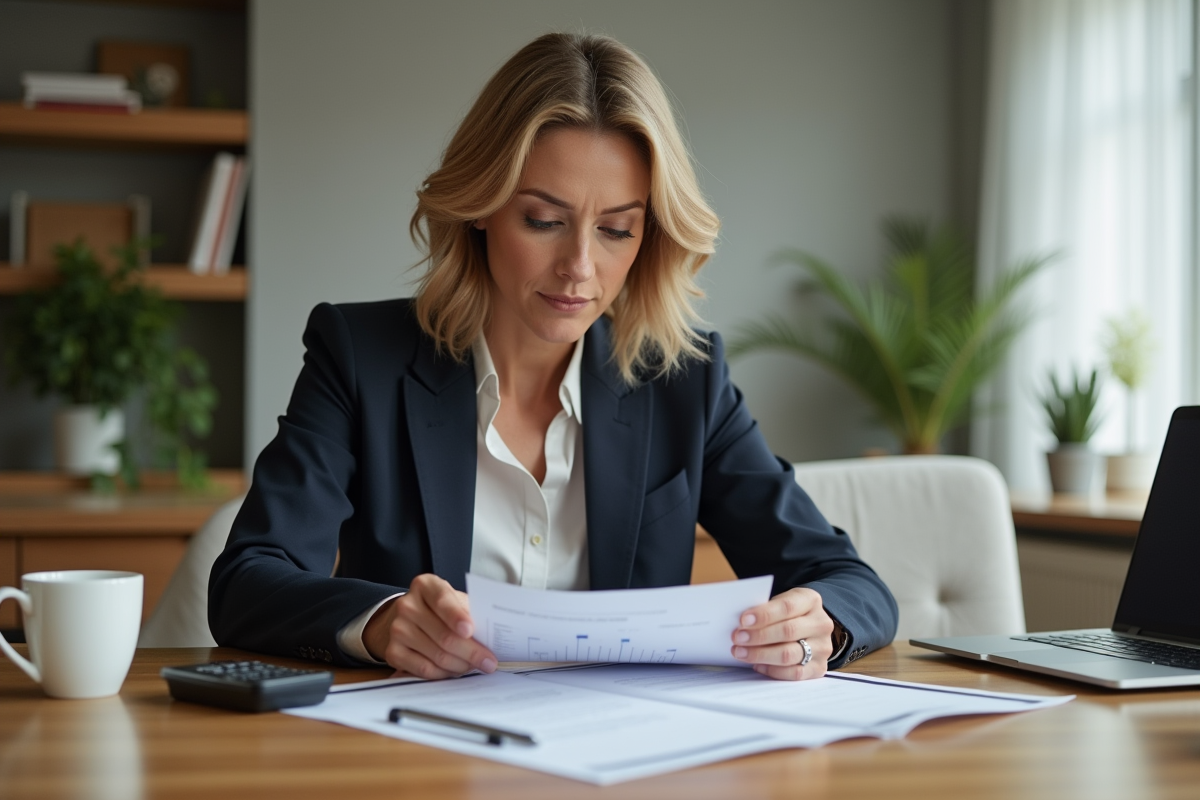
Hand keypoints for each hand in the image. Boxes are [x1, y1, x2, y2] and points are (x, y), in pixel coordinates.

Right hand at [362, 573, 497, 678]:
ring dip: (461, 665)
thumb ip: (470, 612)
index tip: (470, 630)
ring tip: (474, 666)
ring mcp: (397, 629)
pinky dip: (444, 674)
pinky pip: (424, 670)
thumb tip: (492, 635)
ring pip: (437, 655)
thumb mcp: (454, 601)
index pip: (443, 600)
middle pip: (444, 635)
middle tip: (489, 662)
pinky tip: (455, 671)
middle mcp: (407, 605)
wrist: (406, 619)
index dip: (457, 616)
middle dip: (471, 652)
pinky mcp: (392, 652)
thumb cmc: (439, 609)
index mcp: (425, 586)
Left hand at [730, 587, 833, 680]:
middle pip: (788, 631)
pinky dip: (772, 670)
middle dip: (758, 636)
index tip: (743, 620)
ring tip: (741, 653)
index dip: (764, 614)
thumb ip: (765, 610)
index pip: (787, 606)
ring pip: (789, 654)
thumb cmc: (788, 613)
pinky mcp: (819, 667)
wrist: (809, 626)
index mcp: (811, 600)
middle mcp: (821, 623)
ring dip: (760, 655)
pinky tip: (757, 665)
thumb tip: (740, 624)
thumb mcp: (779, 602)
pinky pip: (794, 673)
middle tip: (737, 638)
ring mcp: (822, 647)